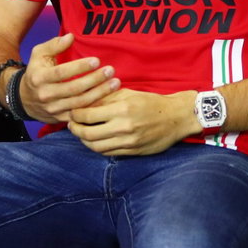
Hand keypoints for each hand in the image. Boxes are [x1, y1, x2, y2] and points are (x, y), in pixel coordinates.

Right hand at [19, 33, 120, 122]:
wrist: (25, 99)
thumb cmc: (36, 72)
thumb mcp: (39, 54)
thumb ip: (54, 45)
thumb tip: (71, 36)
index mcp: (40, 78)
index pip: (62, 73)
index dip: (79, 67)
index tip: (96, 61)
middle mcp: (46, 95)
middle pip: (74, 89)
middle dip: (94, 80)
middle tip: (110, 71)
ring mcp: (54, 109)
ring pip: (80, 103)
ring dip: (99, 93)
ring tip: (115, 83)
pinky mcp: (61, 118)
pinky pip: (81, 115)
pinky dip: (95, 107)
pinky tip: (109, 99)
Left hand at [68, 89, 199, 155]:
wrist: (176, 117)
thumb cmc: (151, 102)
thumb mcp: (128, 93)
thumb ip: (106, 99)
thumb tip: (84, 103)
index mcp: (121, 110)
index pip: (87, 116)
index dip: (75, 115)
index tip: (72, 112)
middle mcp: (123, 128)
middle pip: (87, 134)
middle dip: (75, 129)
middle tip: (71, 124)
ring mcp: (128, 142)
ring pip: (96, 147)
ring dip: (84, 141)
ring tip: (81, 133)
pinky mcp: (133, 152)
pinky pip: (108, 153)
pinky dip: (98, 148)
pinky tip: (95, 141)